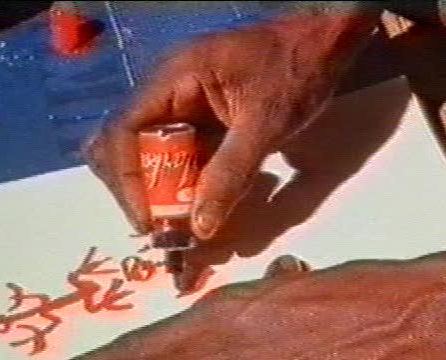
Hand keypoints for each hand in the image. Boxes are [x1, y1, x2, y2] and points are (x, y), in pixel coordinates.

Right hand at [84, 7, 378, 240]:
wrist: (322, 46)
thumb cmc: (295, 73)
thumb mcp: (265, 126)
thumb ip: (231, 175)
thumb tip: (201, 227)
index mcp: (173, 78)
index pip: (123, 131)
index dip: (127, 180)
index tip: (148, 220)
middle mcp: (166, 89)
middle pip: (123, 143)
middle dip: (136, 188)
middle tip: (160, 226)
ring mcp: (180, 103)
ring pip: (146, 151)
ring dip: (158, 189)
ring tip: (178, 221)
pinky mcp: (197, 117)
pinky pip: (176, 153)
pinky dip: (182, 182)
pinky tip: (198, 203)